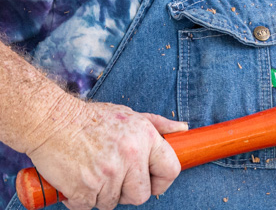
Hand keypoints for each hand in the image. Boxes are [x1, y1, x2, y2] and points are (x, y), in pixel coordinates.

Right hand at [26, 96, 186, 209]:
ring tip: (93, 174)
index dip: (162, 181)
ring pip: (112, 203)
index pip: (170, 170)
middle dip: (128, 192)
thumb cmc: (92, 119)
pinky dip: (81, 200)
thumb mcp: (131, 115)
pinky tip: (77, 181)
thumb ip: (158, 125)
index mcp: (146, 139)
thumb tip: (183, 130)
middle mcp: (130, 157)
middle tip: (114, 180)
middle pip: (141, 195)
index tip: (151, 182)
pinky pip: (89, 207)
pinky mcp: (85, 188)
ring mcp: (108, 174)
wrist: (52, 122)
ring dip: (102, 195)